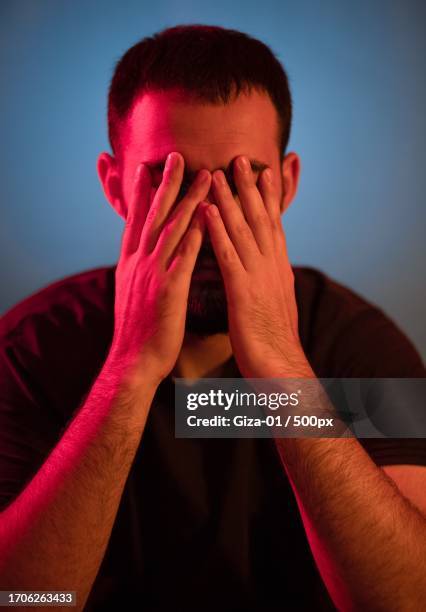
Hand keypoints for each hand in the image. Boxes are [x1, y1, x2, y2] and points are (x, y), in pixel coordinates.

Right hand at [110, 152, 211, 382]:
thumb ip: (137, 270)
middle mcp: (138, 261)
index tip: (148, 168)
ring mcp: (152, 273)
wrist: (132, 360)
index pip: (135, 220)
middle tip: (176, 156)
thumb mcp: (130, 292)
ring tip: (206, 176)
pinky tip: (209, 216)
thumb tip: (139, 257)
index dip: (141, 193)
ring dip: (189, 200)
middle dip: (165, 183)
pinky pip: (185, 255)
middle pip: (153, 215)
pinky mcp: (168, 289)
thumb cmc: (136, 330)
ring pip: (172, 228)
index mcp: (129, 262)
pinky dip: (197, 233)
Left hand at [204, 156, 312, 378]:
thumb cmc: (275, 341)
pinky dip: (218, 231)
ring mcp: (259, 276)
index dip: (268, 199)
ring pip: (244, 230)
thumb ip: (272, 283)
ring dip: (230, 199)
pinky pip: (229, 255)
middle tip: (241, 159)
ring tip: (218, 172)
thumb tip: (273, 272)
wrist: (281, 368)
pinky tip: (207, 211)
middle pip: (260, 219)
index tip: (263, 173)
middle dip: (250, 188)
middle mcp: (272, 266)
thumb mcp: (277, 304)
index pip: (273, 226)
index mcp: (278, 269)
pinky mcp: (244, 291)